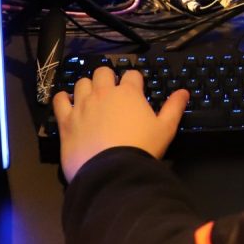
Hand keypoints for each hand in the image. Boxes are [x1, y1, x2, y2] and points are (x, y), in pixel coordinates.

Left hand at [52, 67, 187, 181]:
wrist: (112, 172)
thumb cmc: (142, 148)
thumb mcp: (165, 129)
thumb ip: (174, 107)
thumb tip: (184, 91)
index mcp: (128, 93)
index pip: (132, 74)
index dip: (135, 81)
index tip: (136, 90)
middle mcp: (104, 93)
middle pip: (103, 72)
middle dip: (108, 78)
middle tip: (112, 92)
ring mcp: (82, 105)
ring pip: (82, 82)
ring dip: (87, 86)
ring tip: (91, 98)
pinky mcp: (66, 120)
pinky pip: (60, 100)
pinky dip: (63, 99)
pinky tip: (68, 103)